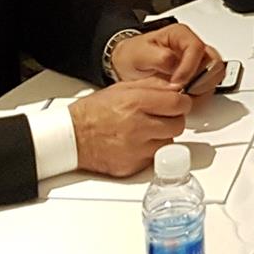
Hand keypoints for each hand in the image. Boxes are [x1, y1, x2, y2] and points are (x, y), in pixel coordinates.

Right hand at [69, 80, 190, 179]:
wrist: (72, 136)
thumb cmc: (94, 111)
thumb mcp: (123, 88)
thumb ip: (153, 86)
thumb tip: (177, 88)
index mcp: (135, 103)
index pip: (177, 103)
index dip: (182, 102)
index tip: (179, 102)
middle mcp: (138, 127)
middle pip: (178, 124)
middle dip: (175, 119)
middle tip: (164, 116)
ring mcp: (136, 149)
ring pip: (168, 142)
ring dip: (163, 136)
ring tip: (148, 129)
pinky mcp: (132, 166)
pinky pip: (154, 158)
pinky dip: (151, 150)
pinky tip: (138, 142)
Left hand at [110, 23, 219, 90]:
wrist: (127, 66)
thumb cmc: (133, 56)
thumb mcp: (139, 53)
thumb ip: (159, 57)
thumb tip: (175, 63)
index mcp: (181, 35)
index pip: (197, 48)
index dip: (189, 68)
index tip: (177, 82)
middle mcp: (193, 48)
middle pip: (213, 61)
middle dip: (201, 80)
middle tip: (184, 91)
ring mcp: (197, 63)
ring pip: (215, 75)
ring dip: (202, 88)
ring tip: (183, 95)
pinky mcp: (196, 77)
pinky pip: (208, 86)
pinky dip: (200, 94)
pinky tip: (185, 98)